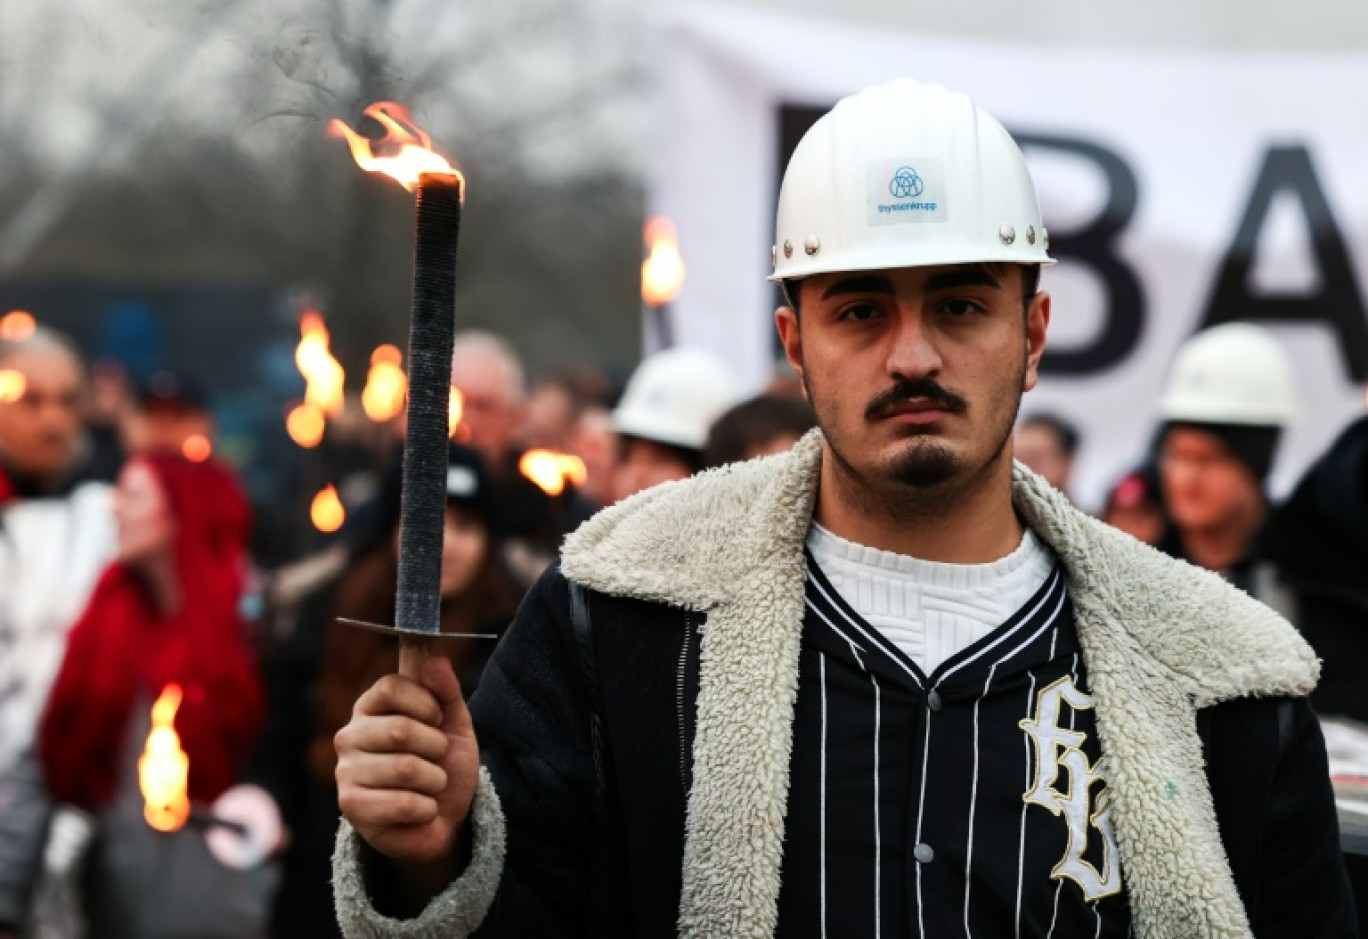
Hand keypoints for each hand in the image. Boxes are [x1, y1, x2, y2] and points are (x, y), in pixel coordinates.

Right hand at [335, 653, 479, 865]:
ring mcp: (345, 771)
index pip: (392, 685)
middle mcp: (349, 735)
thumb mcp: (454, 723)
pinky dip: (427, 808)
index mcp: (370, 706)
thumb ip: (446, 690)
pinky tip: (421, 810)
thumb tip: (435, 660)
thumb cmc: (442, 764)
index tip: (437, 720)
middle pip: (401, 729)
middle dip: (436, 747)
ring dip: (435, 781)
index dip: (427, 704)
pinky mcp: (350, 806)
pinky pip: (404, 803)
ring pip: (407, 769)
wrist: (444, 819)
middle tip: (436, 759)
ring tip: (429, 785)